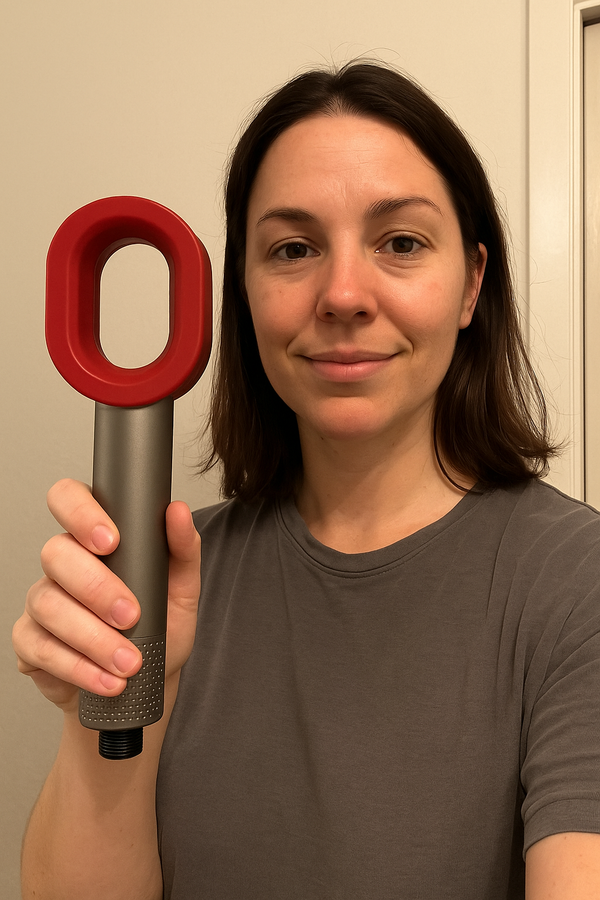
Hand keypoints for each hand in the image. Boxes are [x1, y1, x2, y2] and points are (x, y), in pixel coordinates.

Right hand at [12, 479, 199, 715]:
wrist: (144, 685)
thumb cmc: (160, 627)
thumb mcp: (182, 589)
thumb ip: (183, 550)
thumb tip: (178, 512)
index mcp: (95, 538)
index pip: (69, 499)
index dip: (81, 513)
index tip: (112, 541)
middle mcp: (63, 564)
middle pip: (56, 554)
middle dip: (96, 587)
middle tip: (131, 615)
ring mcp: (42, 602)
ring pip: (48, 604)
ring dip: (92, 636)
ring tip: (128, 660)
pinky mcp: (30, 643)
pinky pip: (41, 648)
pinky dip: (79, 667)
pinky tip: (108, 680)